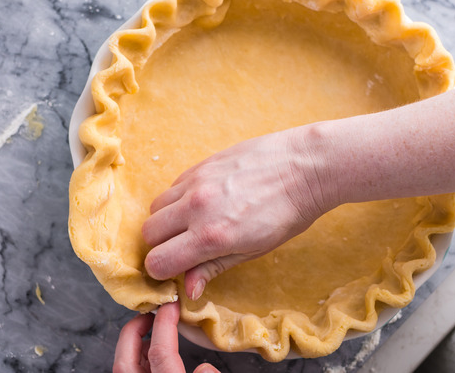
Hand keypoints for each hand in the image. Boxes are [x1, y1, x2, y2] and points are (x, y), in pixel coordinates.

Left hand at [114, 302, 218, 372]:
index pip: (160, 352)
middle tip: (150, 314)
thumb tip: (205, 367)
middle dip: (134, 331)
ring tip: (151, 334)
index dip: (164, 324)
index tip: (172, 305)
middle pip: (125, 359)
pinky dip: (136, 362)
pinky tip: (150, 360)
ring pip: (124, 368)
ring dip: (134, 347)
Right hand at [142, 127, 331, 299]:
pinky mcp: (201, 163)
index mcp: (211, 235)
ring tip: (191, 224)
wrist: (305, 166)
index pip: (157, 261)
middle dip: (160, 245)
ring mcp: (197, 181)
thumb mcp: (254, 250)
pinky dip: (178, 199)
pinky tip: (203, 202)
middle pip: (148, 232)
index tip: (174, 271)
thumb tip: (188, 289)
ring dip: (166, 220)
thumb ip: (214, 267)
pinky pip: (173, 186)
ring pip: (156, 206)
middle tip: (181, 249)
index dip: (161, 271)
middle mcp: (197, 207)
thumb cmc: (287, 213)